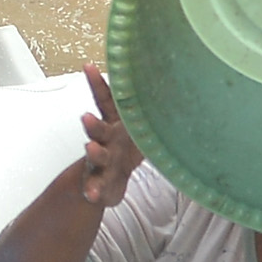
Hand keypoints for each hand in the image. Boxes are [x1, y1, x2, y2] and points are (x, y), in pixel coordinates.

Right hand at [77, 65, 142, 208]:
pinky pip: (96, 186)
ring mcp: (102, 161)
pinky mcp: (101, 181)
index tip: (88, 66)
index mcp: (115, 122)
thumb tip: (175, 78)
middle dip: (93, 123)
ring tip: (91, 150)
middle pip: (98, 129)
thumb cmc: (127, 147)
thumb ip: (146, 105)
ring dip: (93, 153)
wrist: (111, 179)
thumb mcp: (135, 124)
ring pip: (96, 156)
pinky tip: (93, 195)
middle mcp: (105, 140)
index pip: (105, 99)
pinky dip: (94, 190)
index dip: (97, 83)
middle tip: (86, 117)